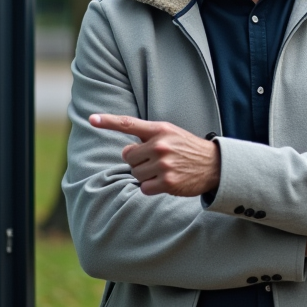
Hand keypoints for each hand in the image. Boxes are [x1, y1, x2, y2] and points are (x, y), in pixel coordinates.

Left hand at [90, 114, 219, 196]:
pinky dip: (151, 187)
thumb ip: (149, 136)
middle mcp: (160, 145)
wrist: (215, 165)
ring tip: (164, 170)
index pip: (129, 124)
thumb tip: (126, 149)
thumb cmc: (188, 149)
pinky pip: (144, 188)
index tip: (92, 119)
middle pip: (128, 157)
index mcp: (160, 130)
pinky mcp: (167, 182)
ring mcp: (164, 164)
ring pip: (135, 173)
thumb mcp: (172, 134)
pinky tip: (165, 182)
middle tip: (156, 161)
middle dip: (138, 161)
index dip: (108, 121)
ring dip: (145, 175)